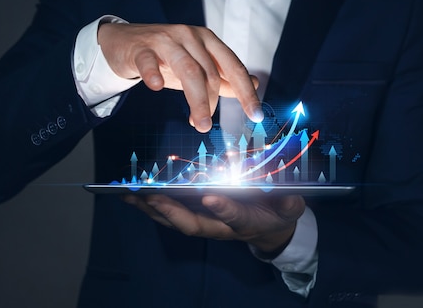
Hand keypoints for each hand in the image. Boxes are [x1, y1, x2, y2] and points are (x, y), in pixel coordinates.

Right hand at [98, 23, 263, 131]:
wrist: (125, 42)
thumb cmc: (165, 57)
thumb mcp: (197, 65)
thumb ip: (224, 76)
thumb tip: (256, 83)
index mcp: (208, 41)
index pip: (233, 67)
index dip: (246, 92)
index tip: (255, 116)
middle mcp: (190, 36)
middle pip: (209, 72)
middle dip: (211, 103)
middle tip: (205, 127)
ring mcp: (165, 40)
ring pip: (187, 69)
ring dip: (196, 99)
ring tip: (197, 124)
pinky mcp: (141, 47)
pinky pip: (149, 60)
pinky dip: (153, 73)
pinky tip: (155, 86)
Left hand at [124, 193, 305, 253]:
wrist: (269, 228)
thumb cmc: (279, 213)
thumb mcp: (290, 208)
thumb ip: (289, 204)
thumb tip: (289, 198)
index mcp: (246, 221)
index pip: (234, 217)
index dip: (223, 209)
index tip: (211, 196)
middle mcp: (222, 226)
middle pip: (194, 223)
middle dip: (172, 211)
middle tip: (151, 196)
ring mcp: (207, 223)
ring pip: (177, 220)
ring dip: (153, 209)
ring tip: (131, 195)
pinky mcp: (198, 217)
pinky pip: (173, 214)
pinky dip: (153, 206)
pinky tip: (135, 196)